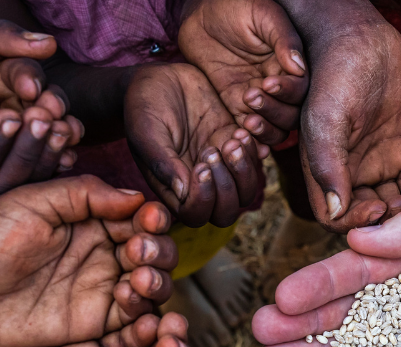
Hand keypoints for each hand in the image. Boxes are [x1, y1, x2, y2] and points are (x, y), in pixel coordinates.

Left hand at [0, 175, 173, 346]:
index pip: (139, 216)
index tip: (150, 219)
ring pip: (154, 285)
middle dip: (158, 251)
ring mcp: (100, 290)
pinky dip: (146, 315)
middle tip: (139, 253)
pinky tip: (133, 306)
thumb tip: (138, 198)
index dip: (153, 218)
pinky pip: (135, 322)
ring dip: (157, 281)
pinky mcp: (95, 326)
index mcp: (90, 218)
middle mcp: (102, 253)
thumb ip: (83, 194)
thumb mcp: (30, 203)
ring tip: (137, 281)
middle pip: (156, 251)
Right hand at [125, 62, 267, 227]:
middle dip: (226, 186)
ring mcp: (220, 166)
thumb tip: (183, 194)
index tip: (200, 165)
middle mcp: (199, 184)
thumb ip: (162, 163)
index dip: (204, 199)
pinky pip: (256, 163)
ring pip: (246, 190)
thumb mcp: (146, 131)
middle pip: (225, 211)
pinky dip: (255, 151)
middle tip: (214, 150)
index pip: (195, 215)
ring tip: (233, 139)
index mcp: (173, 188)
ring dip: (245, 170)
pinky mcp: (235, 145)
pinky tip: (240, 129)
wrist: (160, 78)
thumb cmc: (143, 105)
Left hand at [178, 0, 308, 144]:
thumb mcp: (263, 14)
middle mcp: (277, 85)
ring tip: (246, 119)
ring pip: (274, 128)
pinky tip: (240, 133)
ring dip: (265, 129)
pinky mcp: (236, 106)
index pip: (300, 89)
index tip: (268, 82)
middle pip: (291, 114)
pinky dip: (249, 138)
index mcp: (289, 64)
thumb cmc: (235, 6)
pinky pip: (248, 131)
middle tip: (250, 95)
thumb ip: (283, 39)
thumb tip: (298, 68)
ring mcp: (258, 98)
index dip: (288, 91)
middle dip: (274, 111)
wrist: (202, 12)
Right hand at [298, 15, 400, 230]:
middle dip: (393, 220)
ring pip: (398, 203)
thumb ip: (328, 163)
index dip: (357, 222)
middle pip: (372, 216)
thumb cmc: (333, 73)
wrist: (359, 39)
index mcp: (326, 170)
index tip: (381, 208)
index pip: (337, 217)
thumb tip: (336, 210)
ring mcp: (380, 164)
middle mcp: (352, 174)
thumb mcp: (326, 119)